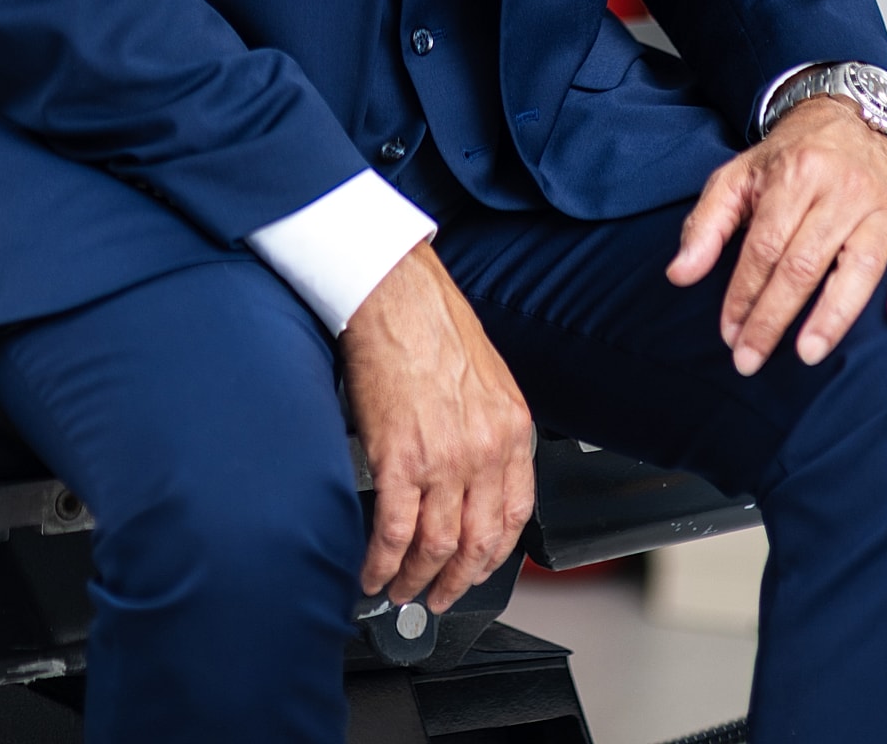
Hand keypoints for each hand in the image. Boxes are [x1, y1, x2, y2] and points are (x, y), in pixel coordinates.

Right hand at [340, 241, 535, 613]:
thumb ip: (488, 426)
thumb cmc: (430, 321)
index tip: (477, 570)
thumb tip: (472, 470)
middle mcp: (484, 449)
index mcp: (510, 428)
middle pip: (477, 542)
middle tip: (439, 596)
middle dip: (456, 581)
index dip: (494, 556)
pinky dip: (382, 563)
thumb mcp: (485, 376)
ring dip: (416, 580)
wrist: (392, 291)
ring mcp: (443, 459)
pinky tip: (371, 571)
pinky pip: (395, 533)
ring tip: (400, 590)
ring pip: (436, 548)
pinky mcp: (399, 459)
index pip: (514, 516)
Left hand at [666, 94, 886, 374]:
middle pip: (805, 262)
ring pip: (861, 265)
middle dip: (775, 316)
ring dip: (834, 314)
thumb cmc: (786, 160)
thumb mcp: (736, 178)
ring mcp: (882, 202)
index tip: (729, 334)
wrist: (843, 119)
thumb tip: (679, 275)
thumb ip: (706, 225)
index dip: (744, 294)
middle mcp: (841, 186)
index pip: (765, 246)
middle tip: (752, 359)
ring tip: (808, 353)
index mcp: (795, 174)